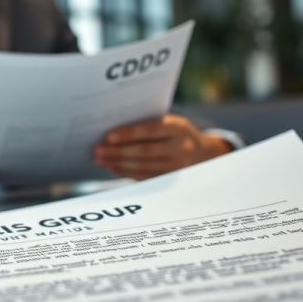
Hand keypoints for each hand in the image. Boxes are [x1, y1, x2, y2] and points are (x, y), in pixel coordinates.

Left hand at [93, 114, 232, 179]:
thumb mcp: (169, 121)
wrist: (205, 152)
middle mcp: (180, 147)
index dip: (128, 134)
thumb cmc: (176, 132)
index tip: (108, 137)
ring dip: (118, 164)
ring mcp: (177, 166)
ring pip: (143, 167)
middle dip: (118, 152)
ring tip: (100, 159)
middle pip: (144, 152)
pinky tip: (113, 167)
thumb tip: (113, 131)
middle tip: (97, 150)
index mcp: (178, 127)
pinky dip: (126, 173)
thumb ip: (147, 124)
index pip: (149, 130)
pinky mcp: (171, 179)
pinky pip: (145, 177)